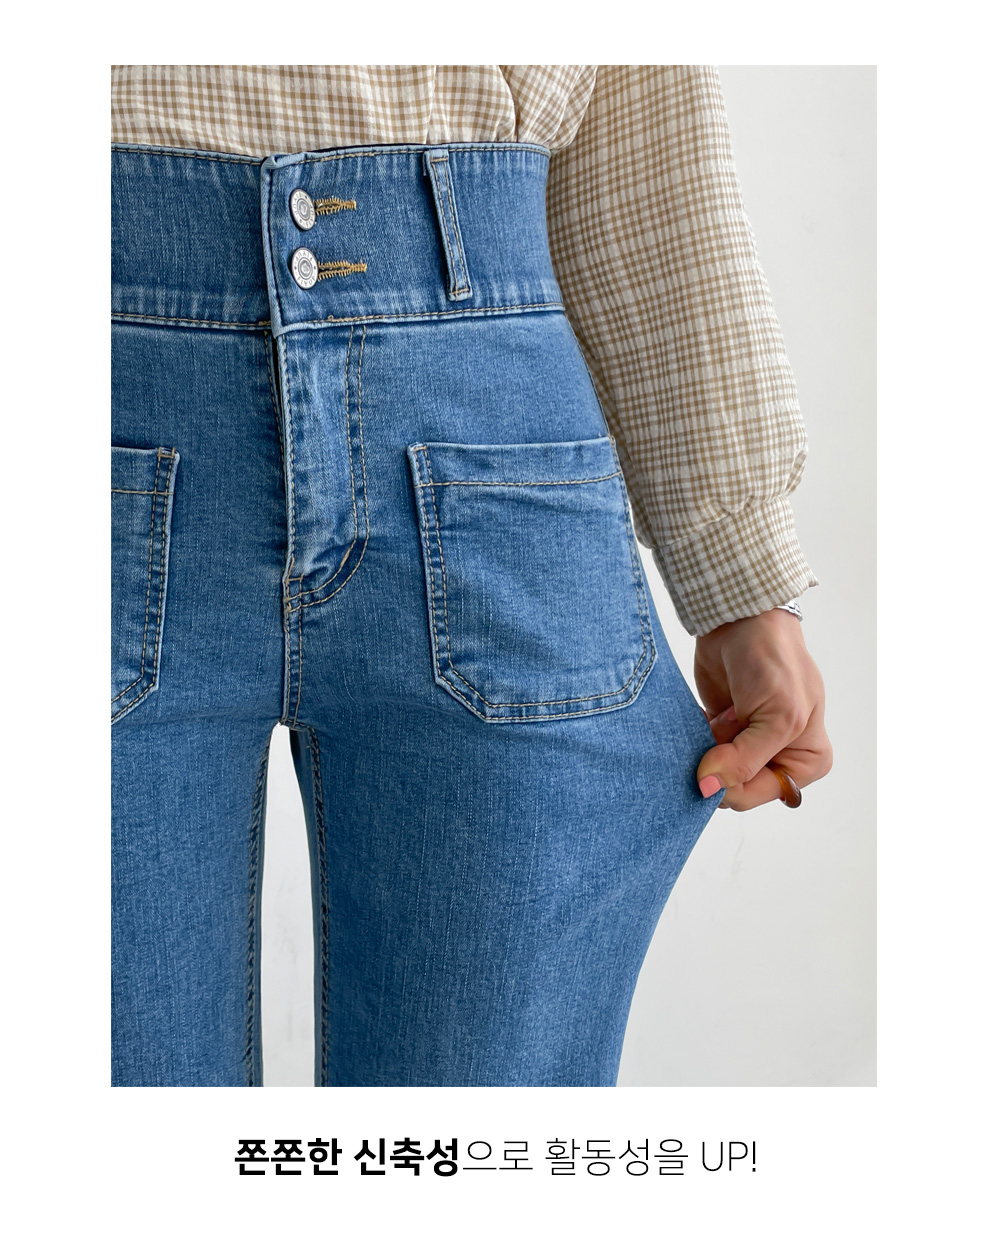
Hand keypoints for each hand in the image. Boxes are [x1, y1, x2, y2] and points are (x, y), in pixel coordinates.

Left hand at [693, 608, 831, 810]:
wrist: (739, 620)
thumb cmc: (773, 659)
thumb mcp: (777, 716)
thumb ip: (746, 760)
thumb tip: (710, 788)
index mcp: (808, 759)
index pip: (761, 793)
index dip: (733, 783)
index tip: (715, 760)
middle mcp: (779, 757)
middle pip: (734, 787)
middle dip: (719, 764)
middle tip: (717, 732)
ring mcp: (746, 746)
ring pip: (713, 772)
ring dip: (703, 751)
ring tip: (716, 718)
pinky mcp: (719, 732)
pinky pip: (698, 754)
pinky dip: (692, 741)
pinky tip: (705, 717)